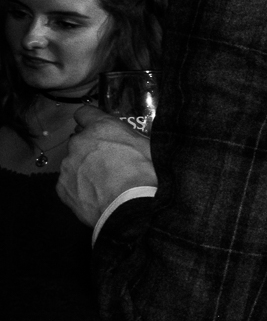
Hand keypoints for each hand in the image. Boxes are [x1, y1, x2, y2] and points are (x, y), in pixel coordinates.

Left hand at [56, 106, 156, 226]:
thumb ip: (134, 138)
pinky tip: (95, 197)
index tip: (97, 129)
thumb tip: (138, 140)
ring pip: (74, 164)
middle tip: (109, 164)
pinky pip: (69, 184)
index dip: (91, 121)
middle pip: (80, 141)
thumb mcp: (150, 147)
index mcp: (102, 128)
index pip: (85, 113)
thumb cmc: (146, 174)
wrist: (131, 207)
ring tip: (104, 185)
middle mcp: (79, 142)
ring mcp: (68, 165)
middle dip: (91, 150)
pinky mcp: (62, 187)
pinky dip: (80, 189)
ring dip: (85, 170)